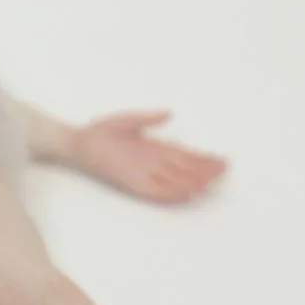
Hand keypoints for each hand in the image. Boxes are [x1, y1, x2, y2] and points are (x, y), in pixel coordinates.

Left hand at [71, 110, 226, 203]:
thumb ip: (148, 118)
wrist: (78, 143)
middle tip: (225, 170)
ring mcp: (144, 174)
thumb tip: (169, 113)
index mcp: (154, 149)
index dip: (203, 158)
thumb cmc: (100, 132)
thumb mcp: (128, 121)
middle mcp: (153, 164)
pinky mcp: (133, 184)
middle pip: (185, 169)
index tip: (221, 159)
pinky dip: (173, 192)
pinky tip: (187, 192)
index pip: (184, 155)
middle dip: (205, 170)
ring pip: (176, 181)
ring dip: (194, 181)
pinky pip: (157, 191)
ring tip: (212, 181)